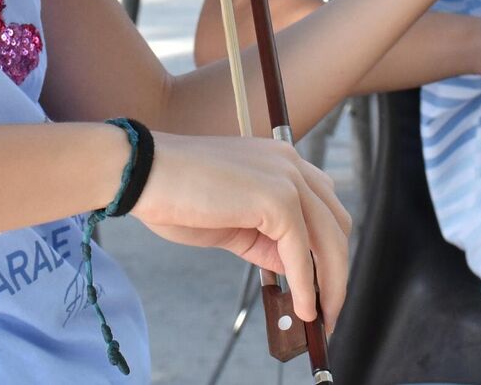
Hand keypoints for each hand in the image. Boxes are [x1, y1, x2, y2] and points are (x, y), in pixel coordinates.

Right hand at [131, 132, 350, 327]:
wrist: (142, 173)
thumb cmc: (175, 194)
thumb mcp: (231, 223)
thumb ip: (264, 239)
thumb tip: (292, 268)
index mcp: (280, 162)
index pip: (323, 209)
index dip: (328, 250)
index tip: (324, 286)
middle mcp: (291, 164)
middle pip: (336, 224)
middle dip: (337, 271)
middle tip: (328, 309)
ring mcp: (287, 178)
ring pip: (329, 239)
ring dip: (331, 284)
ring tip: (320, 317)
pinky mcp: (277, 199)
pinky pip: (302, 252)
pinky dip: (307, 286)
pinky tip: (305, 309)